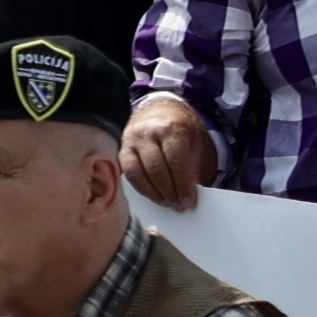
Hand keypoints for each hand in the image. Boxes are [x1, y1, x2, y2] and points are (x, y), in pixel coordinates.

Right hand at [121, 92, 216, 210]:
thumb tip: (190, 195)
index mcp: (171, 127)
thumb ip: (194, 166)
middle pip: (157, 169)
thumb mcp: (195, 142)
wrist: (160, 111)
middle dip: (169, 192)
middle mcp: (148, 131)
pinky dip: (142, 188)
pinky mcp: (121, 149)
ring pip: (138, 173)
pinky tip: (153, 195)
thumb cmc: (181, 131)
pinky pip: (128, 174)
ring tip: (166, 202)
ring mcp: (131, 140)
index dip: (182, 185)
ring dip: (154, 193)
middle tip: (178, 206)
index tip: (188, 201)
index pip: (176, 161)